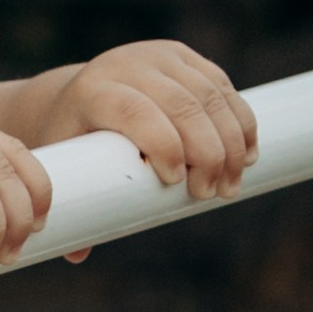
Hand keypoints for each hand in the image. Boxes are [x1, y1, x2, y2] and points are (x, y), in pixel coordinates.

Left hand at [44, 41, 255, 197]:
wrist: (74, 96)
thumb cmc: (72, 144)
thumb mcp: (65, 169)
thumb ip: (74, 208)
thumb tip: (78, 254)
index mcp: (93, 91)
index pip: (135, 112)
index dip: (163, 145)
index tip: (176, 183)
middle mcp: (127, 65)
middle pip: (182, 105)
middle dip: (207, 152)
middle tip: (212, 194)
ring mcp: (158, 57)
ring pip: (209, 95)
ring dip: (231, 143)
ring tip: (231, 183)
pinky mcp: (183, 57)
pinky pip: (222, 86)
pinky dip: (240, 122)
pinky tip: (247, 154)